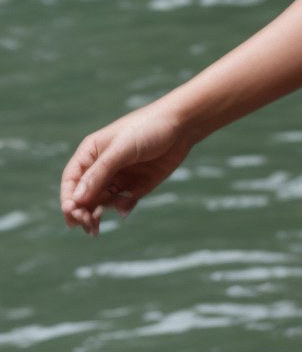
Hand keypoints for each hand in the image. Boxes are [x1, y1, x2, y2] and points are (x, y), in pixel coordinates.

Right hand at [60, 102, 196, 236]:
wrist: (182, 126)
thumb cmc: (147, 129)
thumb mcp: (121, 150)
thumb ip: (99, 173)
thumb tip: (77, 199)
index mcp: (91, 153)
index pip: (71, 180)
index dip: (69, 198)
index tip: (72, 214)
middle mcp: (102, 166)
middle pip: (84, 195)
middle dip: (83, 212)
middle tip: (89, 225)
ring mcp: (120, 177)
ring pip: (102, 202)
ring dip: (99, 213)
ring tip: (100, 224)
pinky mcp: (137, 185)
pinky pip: (123, 203)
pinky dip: (122, 208)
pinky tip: (126, 207)